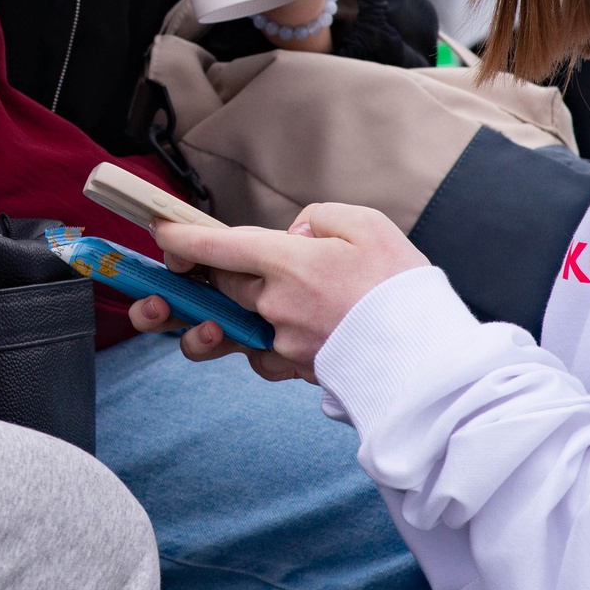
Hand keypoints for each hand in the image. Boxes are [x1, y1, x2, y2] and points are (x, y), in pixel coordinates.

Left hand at [125, 205, 427, 381]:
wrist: (431, 359)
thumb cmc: (402, 288)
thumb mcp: (368, 226)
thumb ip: (319, 218)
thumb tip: (293, 234)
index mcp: (289, 263)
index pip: (217, 246)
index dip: (181, 237)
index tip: (159, 229)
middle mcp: (276, 304)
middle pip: (220, 285)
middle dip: (207, 274)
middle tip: (202, 264)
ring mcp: (281, 342)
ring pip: (231, 325)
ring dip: (216, 317)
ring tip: (216, 312)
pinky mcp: (294, 371)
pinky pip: (260, 355)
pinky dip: (260, 342)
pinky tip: (277, 333)